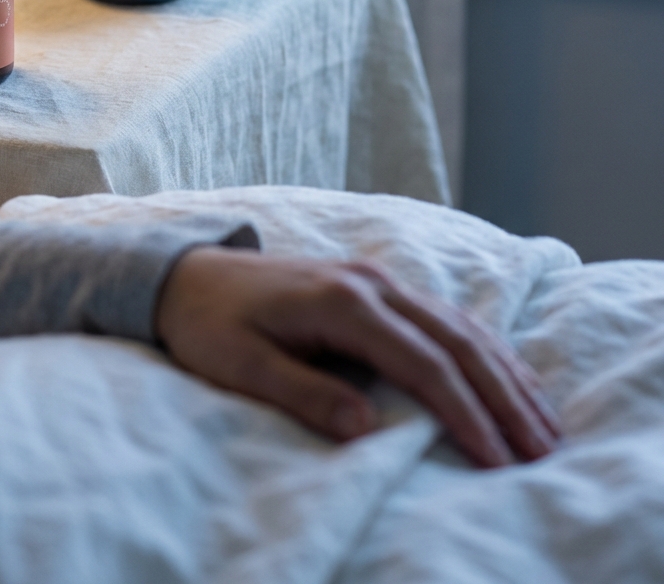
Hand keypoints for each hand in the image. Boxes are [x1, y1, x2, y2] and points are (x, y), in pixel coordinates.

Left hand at [155, 248, 559, 467]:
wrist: (187, 272)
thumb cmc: (208, 322)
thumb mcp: (240, 364)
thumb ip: (302, 392)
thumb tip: (367, 428)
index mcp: (341, 301)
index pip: (422, 362)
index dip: (466, 412)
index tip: (498, 459)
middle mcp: (370, 282)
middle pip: (456, 339)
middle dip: (504, 396)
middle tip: (545, 449)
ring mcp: (374, 276)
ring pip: (458, 323)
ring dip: (503, 371)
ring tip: (543, 420)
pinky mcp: (371, 282)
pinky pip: (441, 314)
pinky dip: (480, 346)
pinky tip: (502, 372)